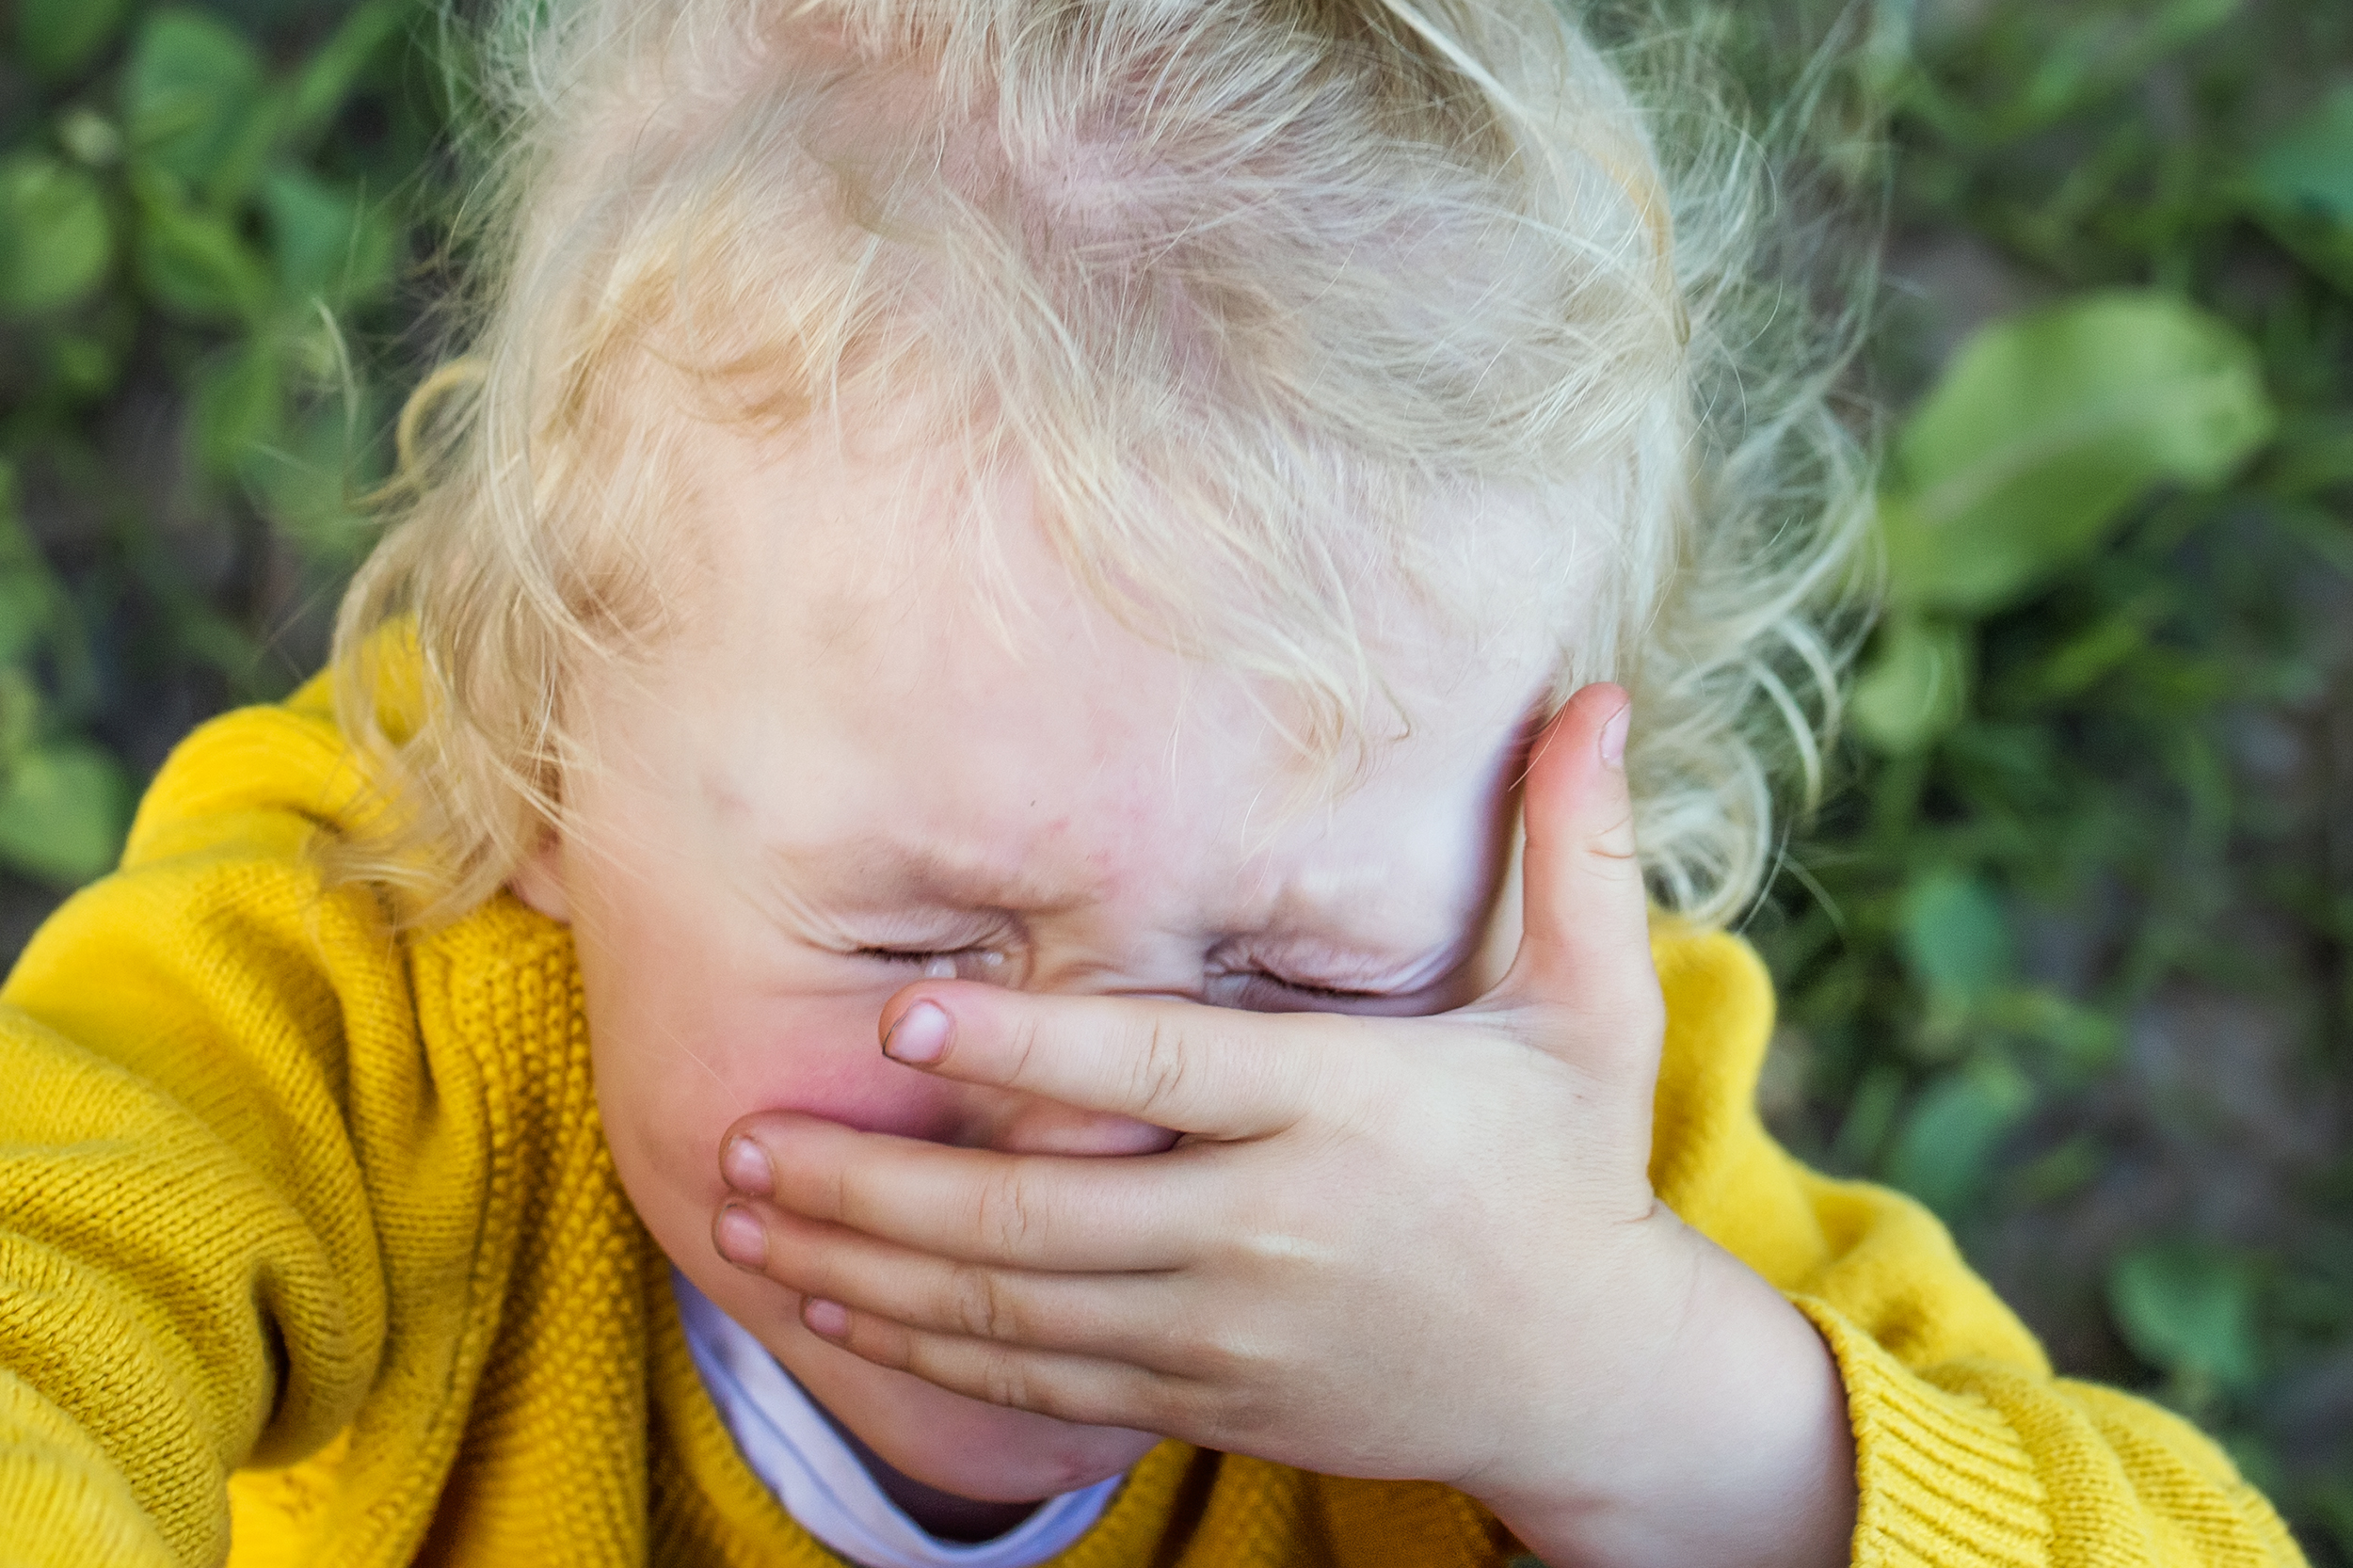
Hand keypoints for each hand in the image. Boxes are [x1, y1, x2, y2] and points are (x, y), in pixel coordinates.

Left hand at [712, 686, 1854, 1565]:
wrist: (1596, 1383)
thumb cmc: (1574, 1172)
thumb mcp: (1598, 1008)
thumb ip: (1578, 849)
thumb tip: (1607, 691)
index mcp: (1345, 1108)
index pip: (1158, 1067)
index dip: (1023, 1042)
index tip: (896, 1011)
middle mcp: (1270, 1226)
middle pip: (1040, 1211)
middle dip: (876, 1181)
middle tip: (745, 1137)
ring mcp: (1230, 1331)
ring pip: (1015, 1310)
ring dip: (867, 1267)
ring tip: (746, 1215)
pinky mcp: (1210, 1398)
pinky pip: (1044, 1387)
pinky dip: (928, 1355)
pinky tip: (836, 1316)